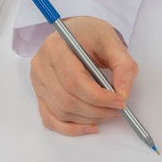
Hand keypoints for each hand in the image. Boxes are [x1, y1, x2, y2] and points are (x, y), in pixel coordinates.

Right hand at [30, 16, 138, 135]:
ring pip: (61, 111)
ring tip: (108, 113)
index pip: (74, 81)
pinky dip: (70, 128)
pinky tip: (90, 126)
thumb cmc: (90, 34)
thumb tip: (122, 94)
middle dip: (96, 110)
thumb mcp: (112, 42)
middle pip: (67, 99)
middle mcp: (41, 65)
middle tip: (117, 110)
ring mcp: (38, 81)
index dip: (98, 97)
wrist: (76, 33)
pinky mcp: (40, 94)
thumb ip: (123, 66)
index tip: (119, 101)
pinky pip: (50, 119)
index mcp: (56, 47)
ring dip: (88, 119)